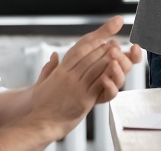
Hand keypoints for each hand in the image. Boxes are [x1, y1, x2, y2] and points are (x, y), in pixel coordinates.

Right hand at [28, 17, 140, 131]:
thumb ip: (49, 68)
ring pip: (97, 67)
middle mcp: (69, 77)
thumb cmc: (42, 104)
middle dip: (105, 48)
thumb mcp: (42, 83)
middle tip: (116, 43)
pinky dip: (109, 75)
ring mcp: (77, 87)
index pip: (78, 51)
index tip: (103, 37)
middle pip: (90, 56)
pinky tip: (115, 69)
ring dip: (110, 58)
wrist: (41, 123)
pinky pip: (100, 84)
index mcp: (61, 71)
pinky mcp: (85, 99)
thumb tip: (54, 55)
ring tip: (119, 52)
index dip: (93, 42)